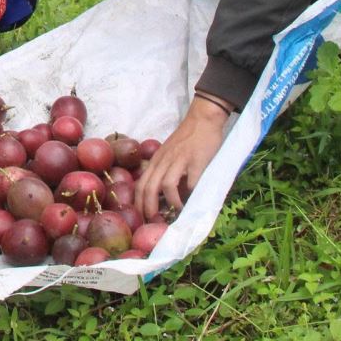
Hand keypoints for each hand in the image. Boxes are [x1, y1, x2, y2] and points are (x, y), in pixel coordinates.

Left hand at [135, 93, 231, 219]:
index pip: (140, 184)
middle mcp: (163, 160)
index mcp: (156, 160)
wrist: (202, 118)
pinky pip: (190, 181)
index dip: (138, 204)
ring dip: (170, 203)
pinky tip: (192, 201)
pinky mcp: (196, 160)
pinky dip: (189, 194)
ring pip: (165, 185)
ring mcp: (179, 160)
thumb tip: (165, 198)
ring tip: (175, 212)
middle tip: (154, 222)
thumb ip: (165, 171)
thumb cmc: (187, 139)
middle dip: (148, 209)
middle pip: (148, 188)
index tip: (141, 218)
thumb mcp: (169, 154)